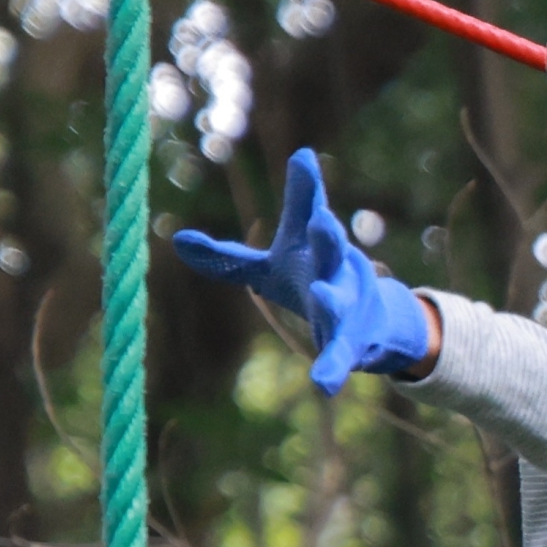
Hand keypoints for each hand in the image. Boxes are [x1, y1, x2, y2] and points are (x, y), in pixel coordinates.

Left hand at [166, 148, 437, 393]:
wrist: (370, 322)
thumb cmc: (312, 282)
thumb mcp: (270, 267)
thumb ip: (228, 257)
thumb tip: (176, 240)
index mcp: (314, 245)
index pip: (309, 211)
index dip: (306, 188)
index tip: (304, 159)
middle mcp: (334, 269)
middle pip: (331, 250)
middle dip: (328, 237)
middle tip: (322, 221)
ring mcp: (347, 305)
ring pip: (339, 301)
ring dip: (332, 298)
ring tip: (323, 295)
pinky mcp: (350, 341)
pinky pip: (340, 356)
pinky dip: (333, 369)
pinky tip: (324, 387)